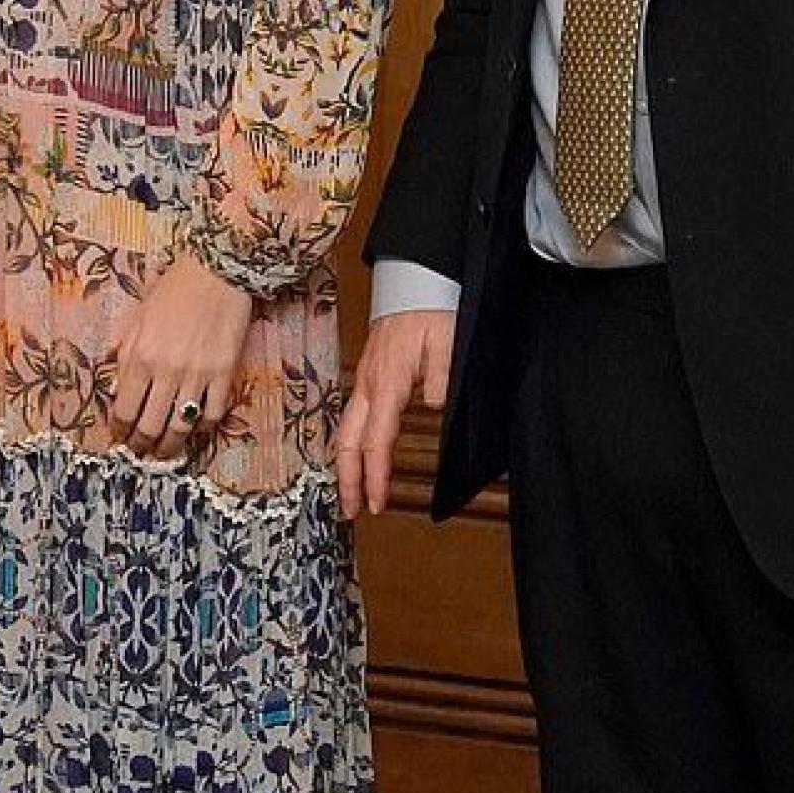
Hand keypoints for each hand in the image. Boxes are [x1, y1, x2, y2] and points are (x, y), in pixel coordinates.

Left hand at [110, 252, 252, 455]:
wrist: (217, 272)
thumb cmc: (173, 290)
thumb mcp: (137, 318)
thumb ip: (123, 353)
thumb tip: (114, 388)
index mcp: (139, 357)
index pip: (123, 409)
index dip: (120, 431)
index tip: (120, 438)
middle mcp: (166, 371)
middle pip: (150, 426)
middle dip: (142, 445)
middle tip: (141, 451)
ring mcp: (197, 375)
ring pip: (181, 426)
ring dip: (170, 446)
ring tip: (165, 452)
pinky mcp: (225, 374)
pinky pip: (213, 414)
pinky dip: (203, 428)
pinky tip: (196, 429)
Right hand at [335, 308, 454, 518]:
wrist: (415, 281)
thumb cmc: (431, 309)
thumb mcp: (448, 342)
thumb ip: (442, 376)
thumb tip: (434, 405)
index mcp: (388, 383)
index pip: (376, 441)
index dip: (375, 476)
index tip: (377, 503)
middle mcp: (370, 385)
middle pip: (348, 442)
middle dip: (347, 480)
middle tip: (351, 511)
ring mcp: (366, 380)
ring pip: (345, 430)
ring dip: (345, 464)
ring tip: (350, 492)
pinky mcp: (369, 376)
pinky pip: (352, 416)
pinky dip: (350, 443)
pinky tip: (356, 455)